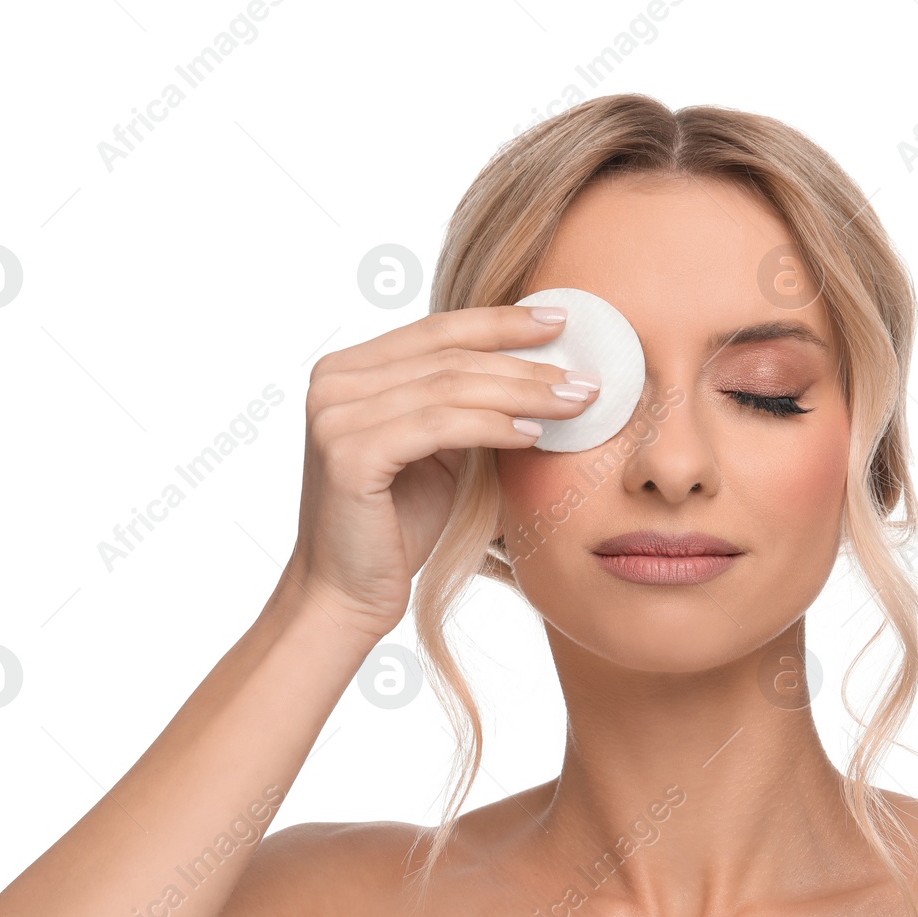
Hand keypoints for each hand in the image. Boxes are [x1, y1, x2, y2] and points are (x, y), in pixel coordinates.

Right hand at [281, 304, 599, 640]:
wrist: (347, 596)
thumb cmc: (396, 526)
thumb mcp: (437, 450)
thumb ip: (466, 405)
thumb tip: (542, 367)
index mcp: (347, 371)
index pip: (437, 330)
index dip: (501, 321)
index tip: (560, 320)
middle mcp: (332, 382)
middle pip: (449, 355)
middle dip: (525, 363)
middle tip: (585, 378)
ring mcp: (335, 416)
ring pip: (449, 386)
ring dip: (522, 393)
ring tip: (574, 404)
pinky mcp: (349, 454)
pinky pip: (440, 425)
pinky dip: (493, 426)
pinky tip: (533, 434)